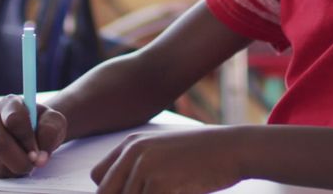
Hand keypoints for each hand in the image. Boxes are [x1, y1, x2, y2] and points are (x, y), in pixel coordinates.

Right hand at [0, 94, 67, 177]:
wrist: (33, 130)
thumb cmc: (42, 124)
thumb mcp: (55, 122)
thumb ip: (51, 132)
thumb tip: (40, 156)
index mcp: (10, 103)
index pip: (14, 120)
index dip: (27, 140)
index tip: (38, 152)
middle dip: (20, 160)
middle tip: (34, 165)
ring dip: (16, 169)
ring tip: (28, 163)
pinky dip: (9, 174)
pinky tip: (17, 166)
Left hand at [91, 127, 244, 193]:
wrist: (233, 149)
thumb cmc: (202, 154)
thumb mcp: (164, 151)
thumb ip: (139, 167)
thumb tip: (123, 189)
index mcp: (131, 144)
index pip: (99, 177)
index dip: (112, 192)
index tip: (131, 192)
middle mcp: (133, 154)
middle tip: (155, 192)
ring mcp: (145, 169)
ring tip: (173, 188)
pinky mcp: (159, 185)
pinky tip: (179, 192)